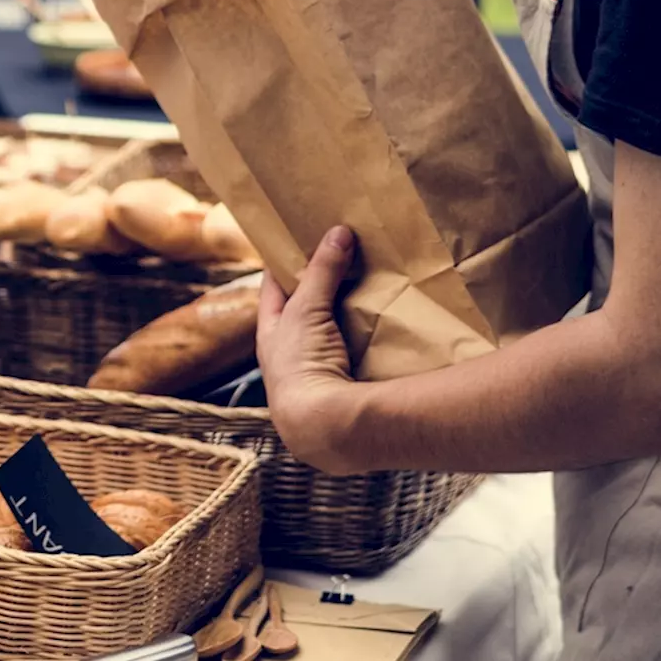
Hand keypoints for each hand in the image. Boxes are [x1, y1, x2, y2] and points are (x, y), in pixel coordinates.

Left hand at [256, 225, 361, 472]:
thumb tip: (337, 232)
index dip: (286, 263)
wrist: (324, 427)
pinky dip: (371, 340)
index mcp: (271, 335)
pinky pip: (360, 355)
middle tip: (347, 255)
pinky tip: (389, 326)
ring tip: (375, 284)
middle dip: (324, 287)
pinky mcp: (345, 388)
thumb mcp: (306, 310)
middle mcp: (289, 355)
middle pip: (307, 311)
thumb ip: (322, 272)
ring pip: (335, 334)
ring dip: (352, 315)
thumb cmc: (302, 365)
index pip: (274, 289)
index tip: (300, 236)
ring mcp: (318, 374)